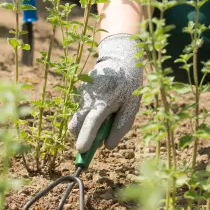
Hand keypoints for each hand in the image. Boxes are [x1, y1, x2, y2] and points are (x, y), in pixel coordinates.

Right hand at [68, 33, 142, 151]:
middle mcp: (89, 97)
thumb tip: (108, 146)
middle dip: (83, 136)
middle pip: (77, 124)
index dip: (85, 137)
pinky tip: (102, 102)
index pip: (91, 122)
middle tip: (99, 138)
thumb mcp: (132, 106)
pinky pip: (80, 108)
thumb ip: (121, 126)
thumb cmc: (129, 86)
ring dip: (88, 123)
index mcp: (104, 101)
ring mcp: (81, 93)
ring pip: (78, 117)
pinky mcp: (78, 91)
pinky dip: (89, 113)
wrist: (120, 60)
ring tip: (108, 112)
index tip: (81, 149)